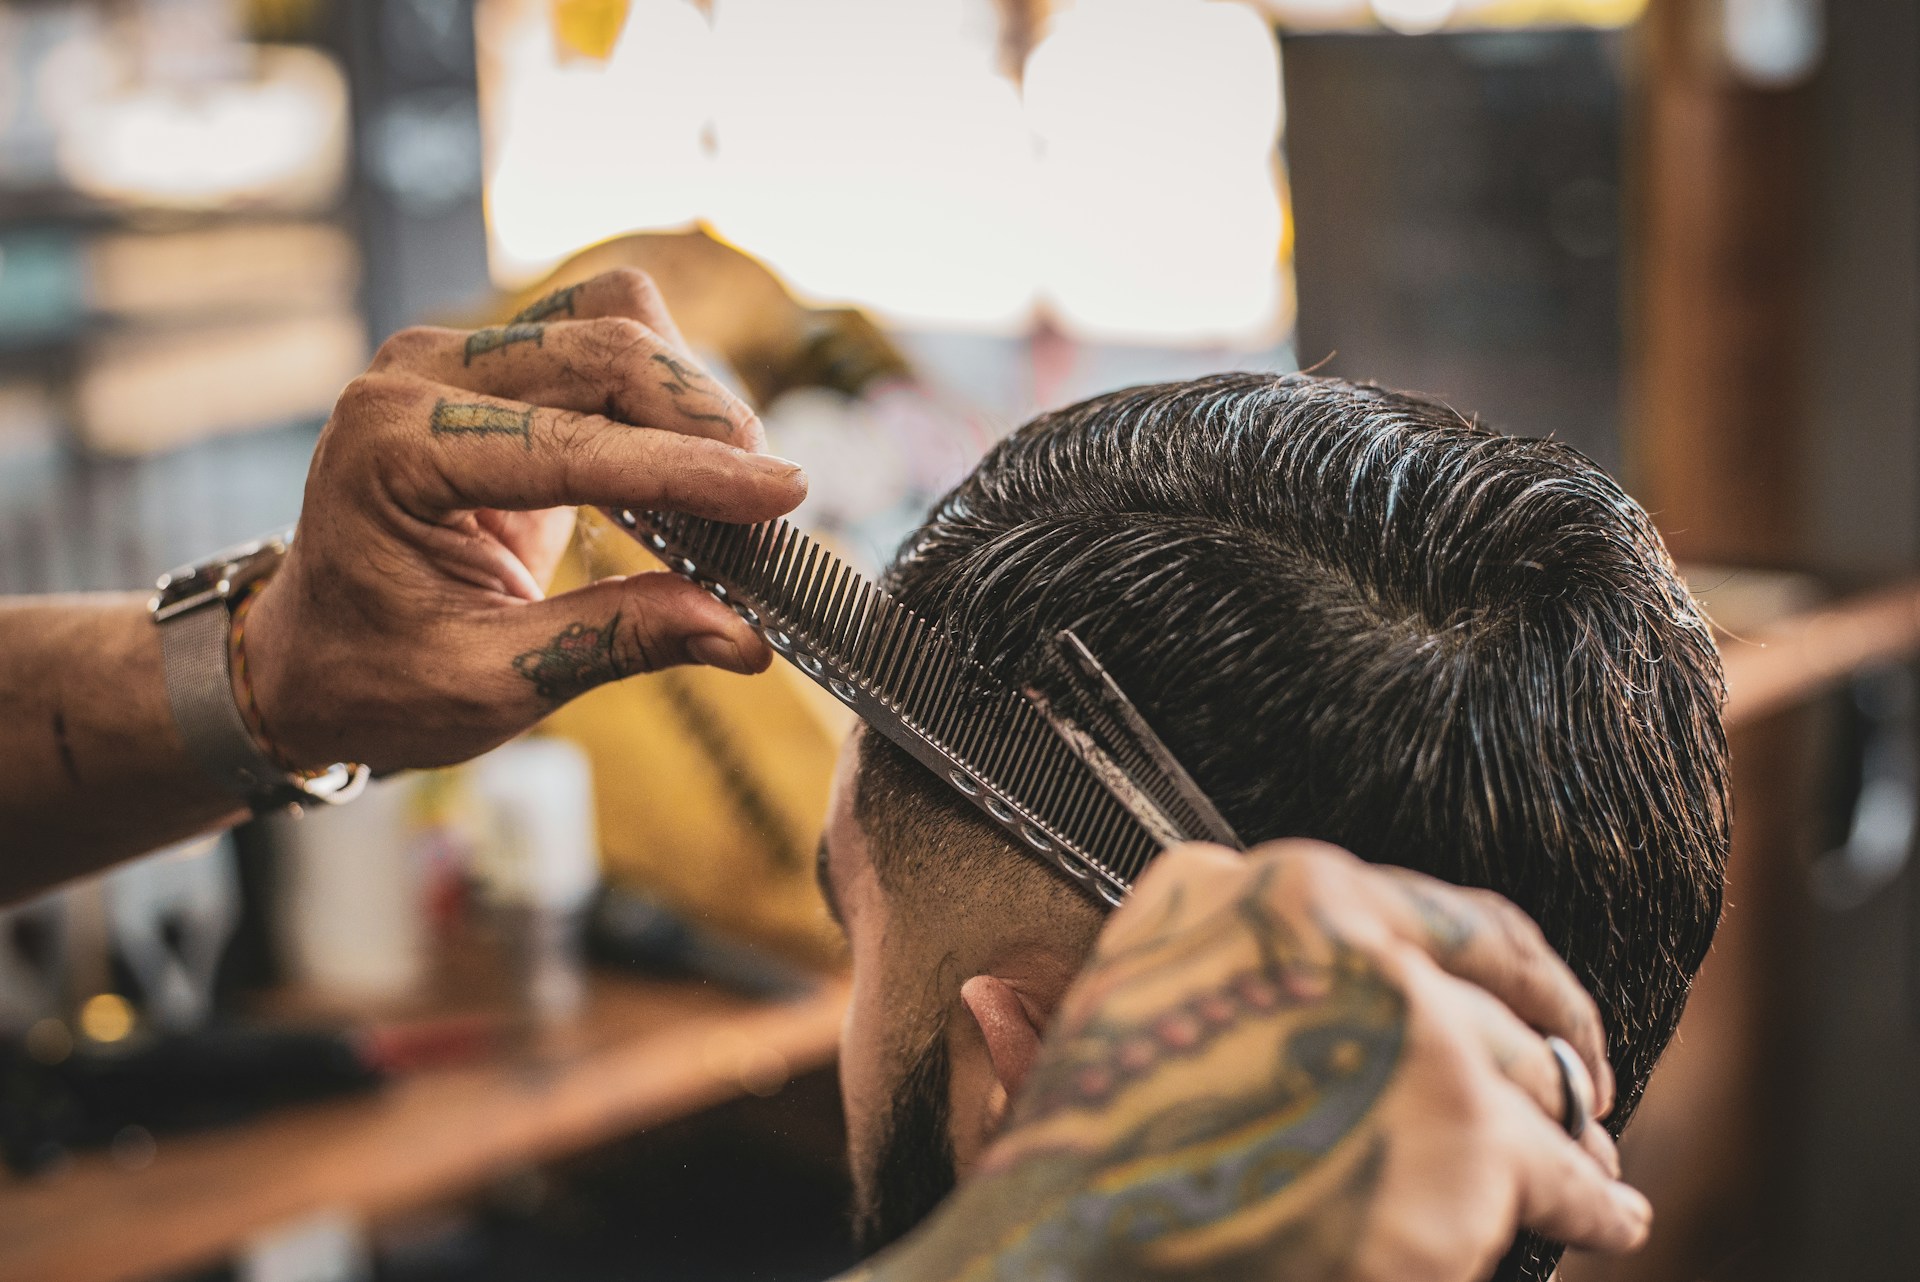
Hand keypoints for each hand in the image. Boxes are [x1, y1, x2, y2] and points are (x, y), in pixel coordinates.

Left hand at [241, 269, 806, 771]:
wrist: (309, 655)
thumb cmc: (378, 677)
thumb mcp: (492, 683)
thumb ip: (618, 642)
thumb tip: (744, 637)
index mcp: (393, 448)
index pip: (574, 442)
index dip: (690, 470)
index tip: (784, 496)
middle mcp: (419, 376)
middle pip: (603, 345)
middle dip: (702, 417)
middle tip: (771, 500)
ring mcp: (455, 360)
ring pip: (611, 319)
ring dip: (687, 391)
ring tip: (730, 482)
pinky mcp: (495, 368)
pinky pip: (602, 340)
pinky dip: (663, 392)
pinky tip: (691, 461)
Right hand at [869, 841, 1645, 1281]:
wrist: (1092, 1260)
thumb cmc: (1081, 1170)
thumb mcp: (1076, 1052)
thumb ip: (1074, 1010)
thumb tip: (990, 1003)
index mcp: (1278, 893)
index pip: (1448, 913)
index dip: (1515, 966)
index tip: (1543, 1000)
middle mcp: (1359, 937)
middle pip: (1499, 999)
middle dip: (1552, 1049)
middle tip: (1583, 1083)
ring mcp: (1420, 1035)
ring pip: (1538, 1087)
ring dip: (1574, 1133)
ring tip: (1598, 1165)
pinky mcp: (1468, 1149)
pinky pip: (1566, 1179)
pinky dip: (1597, 1204)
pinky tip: (1613, 1214)